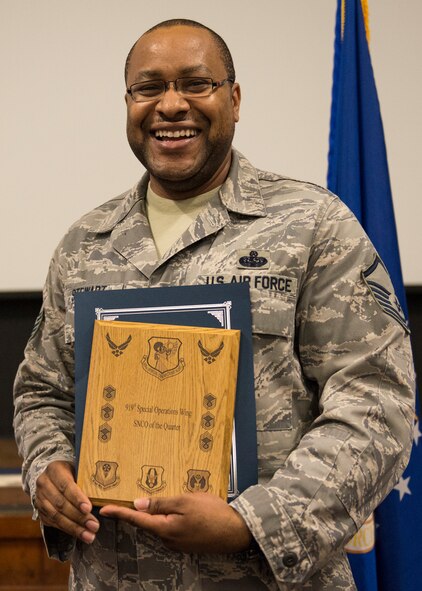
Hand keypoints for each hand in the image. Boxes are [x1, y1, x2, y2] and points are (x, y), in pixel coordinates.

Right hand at [35, 460, 98, 543]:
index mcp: (54, 470)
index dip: (77, 498)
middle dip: (79, 517)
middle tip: (94, 526)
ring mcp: (40, 499)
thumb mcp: (78, 468)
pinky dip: (68, 530)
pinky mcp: (41, 511)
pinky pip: (54, 523)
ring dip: (74, 528)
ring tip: (89, 535)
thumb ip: (87, 479)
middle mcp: (44, 484)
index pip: (65, 486)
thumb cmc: (72, 470)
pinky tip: (80, 534)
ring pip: (56, 516)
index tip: (88, 508)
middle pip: (61, 504)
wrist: (52, 475)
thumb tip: (104, 496)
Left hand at [100, 493, 251, 552]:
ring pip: (161, 523)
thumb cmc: (213, 514)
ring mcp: (178, 542)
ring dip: (159, 512)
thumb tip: (139, 504)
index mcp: (165, 529)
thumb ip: (161, 503)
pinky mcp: (187, 541)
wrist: (237, 532)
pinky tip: (180, 506)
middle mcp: (168, 539)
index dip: (119, 513)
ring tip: (162, 495)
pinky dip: (170, 516)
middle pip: (148, 522)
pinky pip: (172, 527)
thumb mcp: (186, 501)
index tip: (104, 510)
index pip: (136, 520)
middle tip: (130, 494)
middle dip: (140, 510)